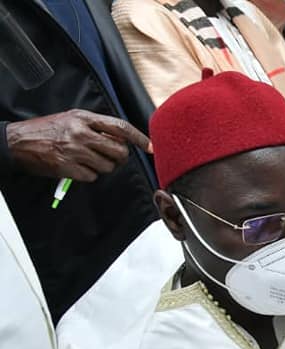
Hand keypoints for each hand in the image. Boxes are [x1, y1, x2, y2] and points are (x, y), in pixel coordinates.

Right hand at [5, 109, 150, 181]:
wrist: (17, 142)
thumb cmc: (46, 130)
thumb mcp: (71, 119)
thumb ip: (95, 126)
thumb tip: (121, 139)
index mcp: (83, 118)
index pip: (120, 127)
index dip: (139, 138)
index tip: (151, 147)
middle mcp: (80, 133)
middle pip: (119, 151)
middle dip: (119, 157)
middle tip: (109, 156)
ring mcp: (74, 151)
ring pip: (108, 166)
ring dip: (103, 167)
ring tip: (88, 160)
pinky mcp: (67, 167)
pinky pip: (92, 176)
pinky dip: (88, 175)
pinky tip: (77, 167)